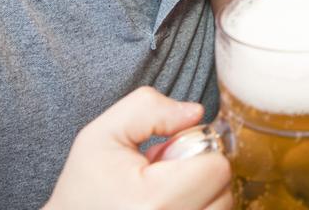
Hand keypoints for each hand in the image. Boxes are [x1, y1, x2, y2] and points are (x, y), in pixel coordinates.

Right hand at [44, 87, 231, 209]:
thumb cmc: (85, 186)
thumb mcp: (102, 134)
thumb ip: (148, 109)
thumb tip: (195, 112)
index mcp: (154, 201)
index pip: (216, 166)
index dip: (196, 150)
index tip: (168, 155)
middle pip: (224, 189)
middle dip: (201, 173)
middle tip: (163, 175)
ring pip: (222, 207)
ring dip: (203, 194)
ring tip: (166, 192)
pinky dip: (200, 207)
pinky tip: (172, 204)